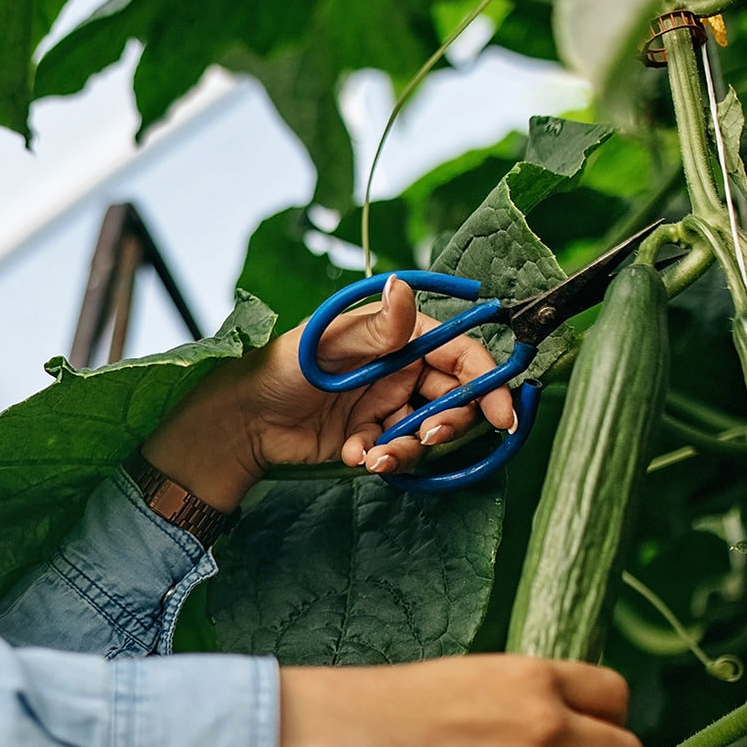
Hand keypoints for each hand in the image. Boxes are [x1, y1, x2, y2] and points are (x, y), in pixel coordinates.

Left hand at [142, 276, 514, 511]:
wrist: (244, 419)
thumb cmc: (282, 365)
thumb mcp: (329, 343)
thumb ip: (375, 327)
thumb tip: (403, 287)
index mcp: (400, 336)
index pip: (459, 355)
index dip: (486, 381)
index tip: (502, 414)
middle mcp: (402, 370)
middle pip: (454, 398)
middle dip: (451, 423)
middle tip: (431, 438)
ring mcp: (390, 406)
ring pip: (428, 431)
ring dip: (412, 447)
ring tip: (380, 456)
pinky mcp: (375, 438)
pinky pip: (398, 453)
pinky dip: (384, 459)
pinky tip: (357, 456)